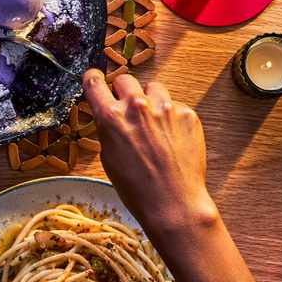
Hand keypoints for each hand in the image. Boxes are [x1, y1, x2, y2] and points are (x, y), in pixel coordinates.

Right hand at [82, 69, 216, 230]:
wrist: (172, 202)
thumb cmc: (136, 186)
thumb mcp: (108, 156)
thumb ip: (108, 128)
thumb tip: (109, 114)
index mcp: (111, 117)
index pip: (95, 82)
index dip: (93, 78)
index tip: (95, 78)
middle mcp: (137, 107)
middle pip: (125, 80)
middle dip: (123, 91)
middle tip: (127, 108)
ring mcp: (166, 108)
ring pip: (153, 88)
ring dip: (150, 100)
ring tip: (153, 123)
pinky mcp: (188, 114)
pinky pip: (175, 105)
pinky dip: (171, 117)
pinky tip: (171, 138)